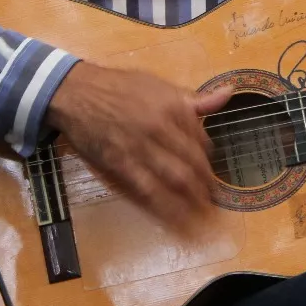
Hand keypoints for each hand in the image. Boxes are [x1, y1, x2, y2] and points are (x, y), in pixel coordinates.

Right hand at [45, 61, 229, 231]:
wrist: (77, 93)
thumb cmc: (119, 87)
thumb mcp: (159, 85)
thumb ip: (194, 97)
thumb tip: (228, 93)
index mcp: (174, 107)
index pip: (202, 140)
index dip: (208, 161)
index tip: (212, 175)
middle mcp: (162, 128)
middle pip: (193, 163)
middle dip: (207, 186)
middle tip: (215, 203)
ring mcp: (142, 147)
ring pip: (175, 179)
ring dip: (193, 201)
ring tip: (204, 219)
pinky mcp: (121, 164)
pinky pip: (148, 189)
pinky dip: (164, 207)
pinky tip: (176, 221)